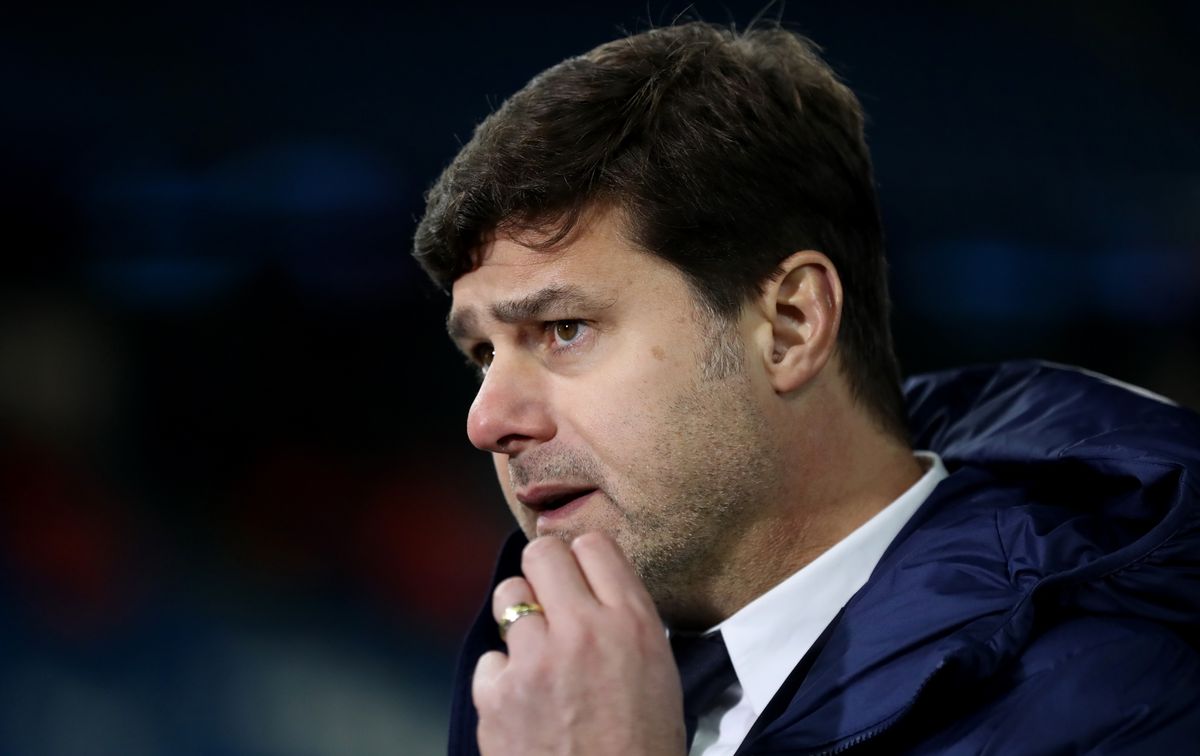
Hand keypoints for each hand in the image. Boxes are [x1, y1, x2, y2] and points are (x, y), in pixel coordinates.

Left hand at [472, 532, 684, 755]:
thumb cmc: (642, 750)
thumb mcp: (659, 673)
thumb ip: (625, 621)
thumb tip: (593, 585)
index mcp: (632, 624)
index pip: (594, 545)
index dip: (585, 559)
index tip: (582, 575)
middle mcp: (582, 630)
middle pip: (542, 554)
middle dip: (544, 572)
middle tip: (551, 599)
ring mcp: (534, 661)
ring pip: (507, 595)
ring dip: (519, 618)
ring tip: (537, 652)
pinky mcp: (497, 694)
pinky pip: (490, 658)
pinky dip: (503, 677)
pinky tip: (524, 701)